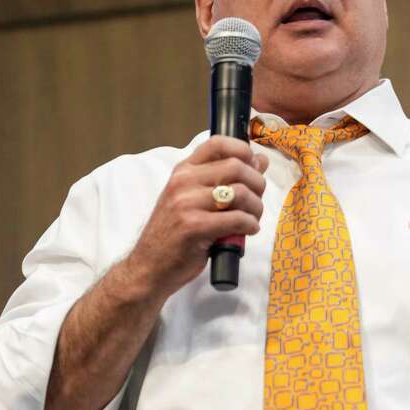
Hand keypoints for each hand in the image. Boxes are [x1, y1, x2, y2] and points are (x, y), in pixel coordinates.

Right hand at [126, 136, 268, 298]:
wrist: (149, 266)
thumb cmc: (175, 234)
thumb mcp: (194, 199)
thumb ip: (224, 179)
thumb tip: (260, 160)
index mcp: (183, 171)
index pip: (218, 143)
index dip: (243, 150)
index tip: (253, 167)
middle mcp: (183, 182)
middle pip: (237, 167)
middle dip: (257, 184)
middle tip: (256, 201)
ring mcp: (186, 203)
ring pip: (241, 193)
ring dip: (256, 208)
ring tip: (252, 219)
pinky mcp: (194, 227)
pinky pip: (237, 219)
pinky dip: (250, 225)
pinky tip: (247, 231)